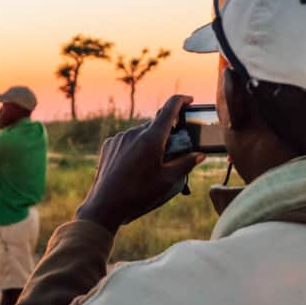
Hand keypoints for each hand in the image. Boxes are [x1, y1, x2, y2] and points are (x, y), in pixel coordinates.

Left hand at [75, 95, 204, 232]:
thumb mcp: (167, 180)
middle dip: (167, 133)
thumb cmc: (138, 193)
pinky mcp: (109, 145)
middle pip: (156, 124)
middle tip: (173, 151)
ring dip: (150, 142)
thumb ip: (185, 164)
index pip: (170, 108)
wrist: (105, 204)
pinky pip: (127, 140)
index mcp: (152, 138)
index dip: (182, 101)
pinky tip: (135, 165)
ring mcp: (120, 138)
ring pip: (141, 133)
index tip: (189, 100)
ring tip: (151, 164)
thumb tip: (199, 155)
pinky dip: (135, 147)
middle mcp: (134, 132)